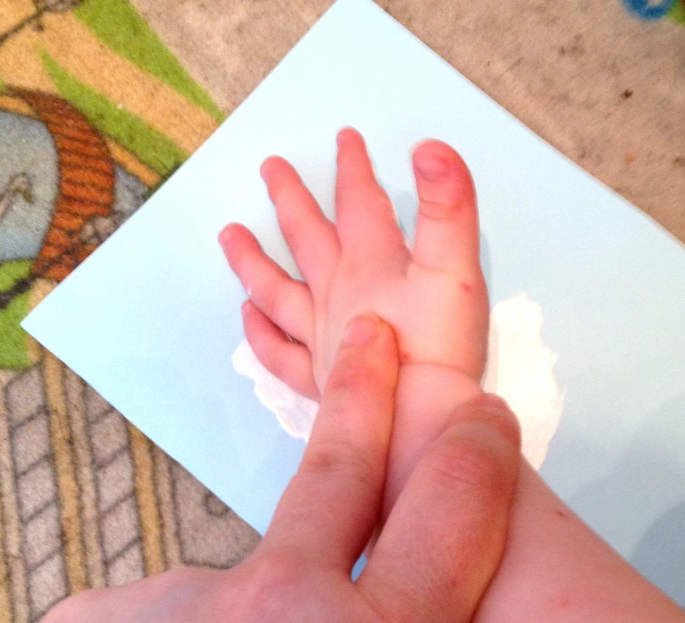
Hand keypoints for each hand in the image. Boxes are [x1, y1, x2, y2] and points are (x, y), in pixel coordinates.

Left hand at [220, 127, 488, 396]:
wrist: (421, 422)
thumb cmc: (441, 347)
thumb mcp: (455, 269)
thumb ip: (447, 208)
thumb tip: (428, 148)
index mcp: (372, 262)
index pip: (359, 202)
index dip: (353, 166)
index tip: (344, 138)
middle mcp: (338, 294)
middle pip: (307, 237)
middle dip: (291, 198)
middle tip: (269, 167)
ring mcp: (323, 338)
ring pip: (278, 291)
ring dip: (253, 261)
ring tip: (229, 235)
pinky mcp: (320, 379)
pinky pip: (279, 352)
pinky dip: (260, 333)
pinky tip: (248, 316)